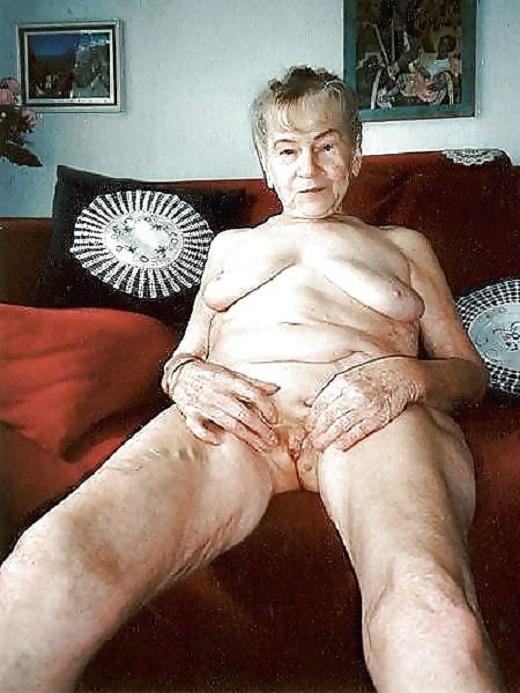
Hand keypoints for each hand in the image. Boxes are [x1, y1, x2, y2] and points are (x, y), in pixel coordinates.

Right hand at [168, 359, 279, 452]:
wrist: (180, 372)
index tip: (274, 418)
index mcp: (229, 381)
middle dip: (260, 428)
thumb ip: (254, 384)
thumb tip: (276, 389)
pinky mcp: (190, 413)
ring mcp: (203, 404)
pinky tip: (220, 441)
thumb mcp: (232, 375)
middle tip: (273, 440)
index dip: (265, 406)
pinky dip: (207, 434)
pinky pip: (198, 426)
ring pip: (227, 422)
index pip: (252, 393)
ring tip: (260, 446)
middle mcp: (217, 392)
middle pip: (243, 413)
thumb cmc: (210, 375)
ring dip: (246, 436)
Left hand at [304, 357, 418, 451]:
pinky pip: (358, 431)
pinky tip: (339, 446)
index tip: (310, 427)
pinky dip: (347, 440)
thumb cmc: (376, 375)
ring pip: (340, 425)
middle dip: (318, 430)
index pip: (322, 402)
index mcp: (343, 381)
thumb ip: (337, 387)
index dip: (314, 417)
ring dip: (328, 438)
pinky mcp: (378, 416)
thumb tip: (318, 402)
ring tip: (320, 446)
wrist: (403, 375)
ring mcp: (365, 405)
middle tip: (313, 440)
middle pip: (329, 415)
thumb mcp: (353, 373)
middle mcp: (352, 393)